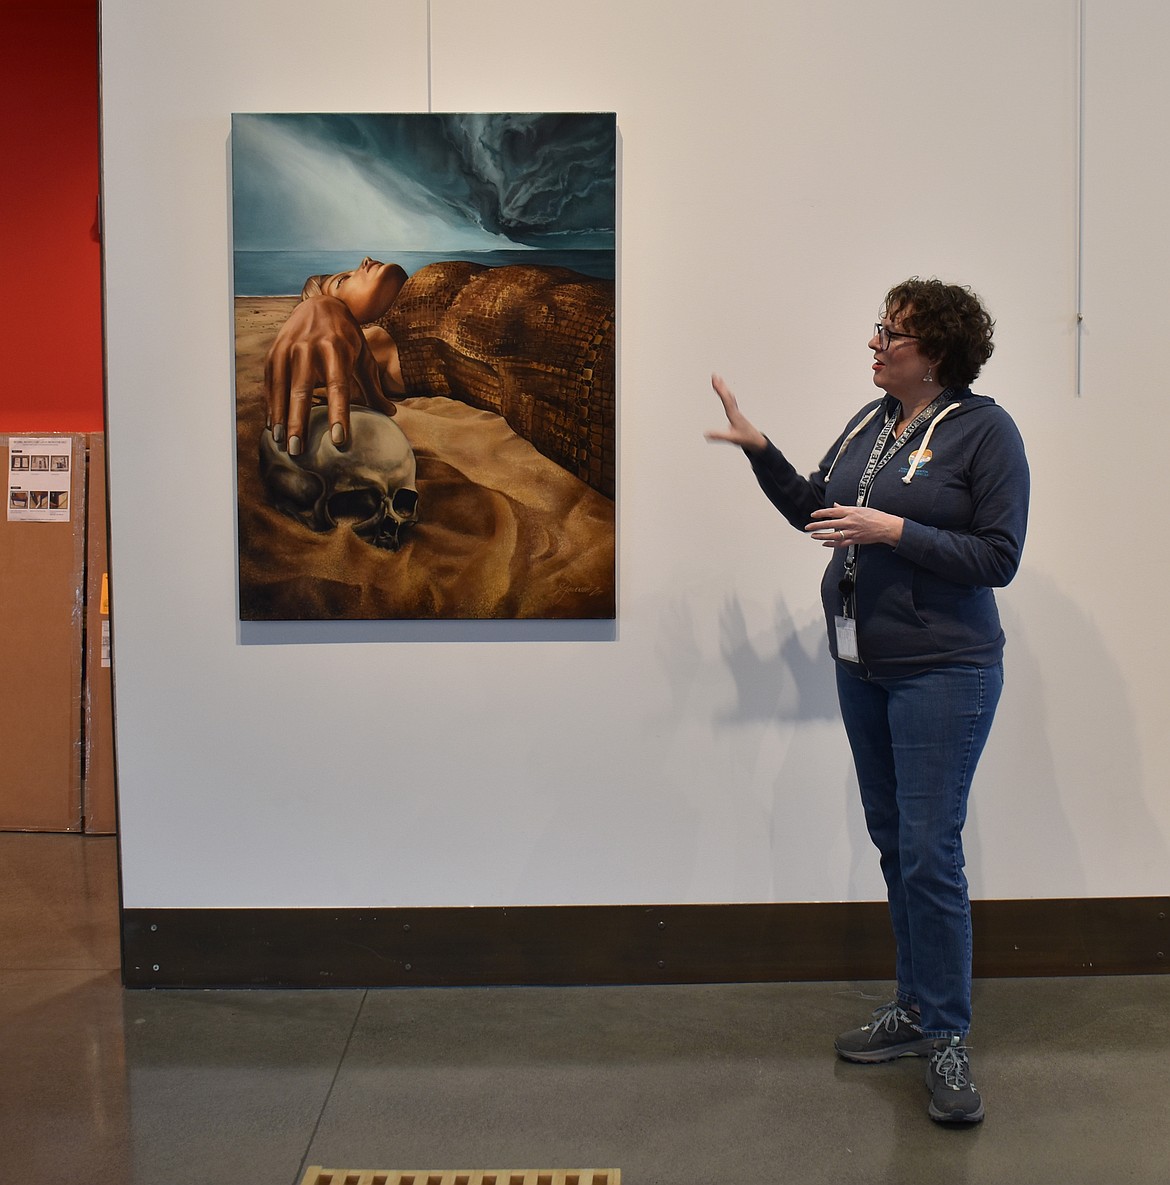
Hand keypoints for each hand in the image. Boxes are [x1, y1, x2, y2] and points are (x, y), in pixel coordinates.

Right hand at [263, 295, 396, 453]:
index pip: (338, 387)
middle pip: (302, 390)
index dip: (338, 414)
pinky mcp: (274, 351)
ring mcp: (288, 348)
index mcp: (336, 349)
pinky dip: (270, 405)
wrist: (321, 304)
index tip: (339, 440)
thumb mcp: (363, 356)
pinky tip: (272, 426)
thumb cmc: (347, 337)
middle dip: (299, 422)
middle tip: (298, 451)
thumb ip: (374, 386)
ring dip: (280, 417)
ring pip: (281, 387)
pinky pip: (270, 382)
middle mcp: (309, 348)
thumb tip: (391, 413)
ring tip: (280, 443)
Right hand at [704, 374, 767, 452]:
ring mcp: (736, 411)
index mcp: (734, 415)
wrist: (756, 441)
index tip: (715, 381)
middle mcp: (735, 411)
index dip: (720, 390)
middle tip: (714, 375)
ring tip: (718, 379)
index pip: (726, 400)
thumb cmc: (746, 439)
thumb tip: (706, 433)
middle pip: (727, 395)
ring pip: (729, 396)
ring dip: (723, 387)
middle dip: (720, 385)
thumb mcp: (732, 439)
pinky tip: (725, 392)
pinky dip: (726, 394)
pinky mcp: (736, 414)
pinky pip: (731, 400)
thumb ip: (719, 435)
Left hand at [805, 503, 903, 547]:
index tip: (813, 515)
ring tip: (814, 536)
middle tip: (808, 527)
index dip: (821, 513)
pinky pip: (841, 543)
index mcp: (851, 512)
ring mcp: (852, 532)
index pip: (832, 512)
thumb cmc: (875, 516)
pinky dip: (831, 544)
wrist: (886, 527)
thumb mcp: (860, 508)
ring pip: (833, 535)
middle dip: (817, 526)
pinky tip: (824, 543)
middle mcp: (850, 522)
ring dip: (822, 536)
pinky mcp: (855, 540)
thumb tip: (835, 506)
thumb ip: (845, 508)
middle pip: (829, 524)